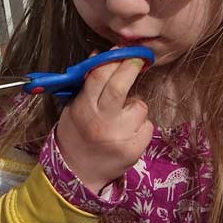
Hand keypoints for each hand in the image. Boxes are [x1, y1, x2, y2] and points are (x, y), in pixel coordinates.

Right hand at [55, 55, 152, 193]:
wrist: (79, 172)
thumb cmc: (77, 134)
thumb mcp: (74, 107)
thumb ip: (88, 84)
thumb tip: (100, 55)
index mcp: (85, 109)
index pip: (99, 77)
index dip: (113, 60)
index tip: (123, 50)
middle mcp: (102, 121)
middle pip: (120, 87)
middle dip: (131, 68)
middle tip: (139, 59)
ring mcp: (120, 136)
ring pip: (140, 107)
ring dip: (135, 107)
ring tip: (123, 117)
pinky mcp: (135, 149)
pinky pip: (148, 126)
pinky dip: (142, 125)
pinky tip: (129, 132)